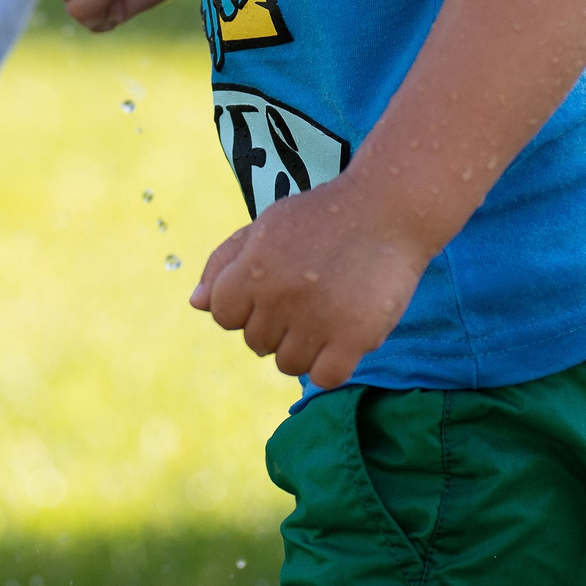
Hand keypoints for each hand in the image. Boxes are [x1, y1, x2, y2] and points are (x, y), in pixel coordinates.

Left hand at [189, 174, 430, 389]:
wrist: (389, 207)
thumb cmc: (323, 216)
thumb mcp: (267, 225)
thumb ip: (224, 262)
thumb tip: (196, 303)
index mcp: (254, 267)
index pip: (224, 316)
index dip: (247, 305)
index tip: (275, 287)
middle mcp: (280, 296)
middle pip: (256, 343)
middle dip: (278, 324)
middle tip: (309, 293)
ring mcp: (317, 319)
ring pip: (288, 365)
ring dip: (305, 346)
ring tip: (328, 312)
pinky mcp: (354, 337)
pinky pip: (325, 377)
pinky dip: (331, 364)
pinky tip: (343, 336)